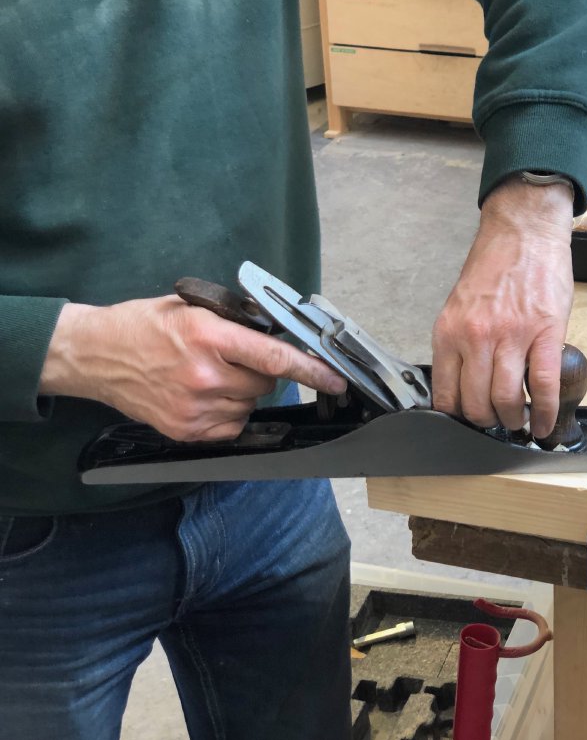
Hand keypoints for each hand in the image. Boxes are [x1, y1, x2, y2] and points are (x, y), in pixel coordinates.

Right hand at [39, 296, 346, 440]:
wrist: (96, 355)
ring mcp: (195, 408)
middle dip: (260, 372)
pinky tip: (204, 395)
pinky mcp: (186, 430)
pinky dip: (228, 412)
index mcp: (209, 337)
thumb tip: (278, 336)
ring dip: (242, 392)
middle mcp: (205, 376)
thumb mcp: (192, 309)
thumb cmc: (143, 326)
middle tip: (231, 359)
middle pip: (266, 383)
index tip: (336, 380)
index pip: (276, 358)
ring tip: (208, 376)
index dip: (313, 370)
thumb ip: (237, 323)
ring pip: (250, 404)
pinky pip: (232, 425)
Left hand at [431, 177, 573, 437]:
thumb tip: (463, 383)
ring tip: (519, 425)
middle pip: (475, 404)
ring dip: (513, 421)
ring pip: (506, 400)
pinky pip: (543, 386)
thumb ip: (458, 343)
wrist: (523, 233)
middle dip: (486, 423)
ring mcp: (510, 336)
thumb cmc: (492, 268)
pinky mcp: (545, 334)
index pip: (445, 394)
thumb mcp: (458, 307)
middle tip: (496, 425)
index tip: (466, 424)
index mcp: (449, 333)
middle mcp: (475, 338)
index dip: (456, 418)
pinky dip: (543, 413)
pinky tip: (543, 425)